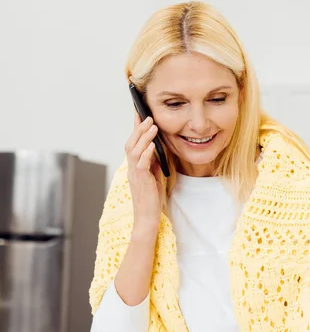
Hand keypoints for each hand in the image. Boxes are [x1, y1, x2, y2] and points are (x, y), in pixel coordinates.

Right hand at [125, 113, 164, 231]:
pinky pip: (141, 164)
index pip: (133, 143)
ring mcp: (135, 175)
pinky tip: (153, 145)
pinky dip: (147, 153)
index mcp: (134, 166)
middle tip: (148, 116)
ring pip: (135, 151)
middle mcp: (131, 169)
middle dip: (139, 129)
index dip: (135, 128)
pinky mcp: (142, 181)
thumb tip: (158, 148)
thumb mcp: (155, 176)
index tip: (138, 113)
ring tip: (153, 126)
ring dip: (144, 137)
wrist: (148, 218)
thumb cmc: (151, 199)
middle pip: (131, 144)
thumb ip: (154, 163)